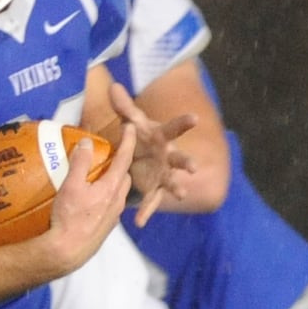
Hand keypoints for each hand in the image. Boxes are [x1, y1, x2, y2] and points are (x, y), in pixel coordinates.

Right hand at [46, 124, 135, 273]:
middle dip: (121, 164)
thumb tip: (87, 141)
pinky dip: (106, 196)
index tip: (130, 126)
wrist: (69, 251)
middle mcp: (118, 201)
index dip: (127, 141)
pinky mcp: (106, 227)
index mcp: (112, 187)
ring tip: (98, 176)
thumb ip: (80, 162)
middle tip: (109, 155)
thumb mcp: (71, 185)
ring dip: (113, 181)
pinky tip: (91, 200)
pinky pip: (111, 205)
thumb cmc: (70, 217)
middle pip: (125, 176)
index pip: (123, 159)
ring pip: (119, 192)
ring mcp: (113, 216)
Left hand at [109, 82, 196, 225]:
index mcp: (163, 138)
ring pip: (172, 182)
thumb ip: (123, 106)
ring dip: (176, 188)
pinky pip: (152, 201)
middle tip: (194, 166)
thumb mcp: (130, 121)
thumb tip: (113, 86)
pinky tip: (140, 222)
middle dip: (186, 162)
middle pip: (179, 159)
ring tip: (181, 193)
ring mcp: (164, 174)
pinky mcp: (155, 189)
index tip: (194, 118)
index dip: (184, 122)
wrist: (141, 155)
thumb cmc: (140, 135)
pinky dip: (146, 211)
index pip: (174, 128)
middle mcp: (168, 157)